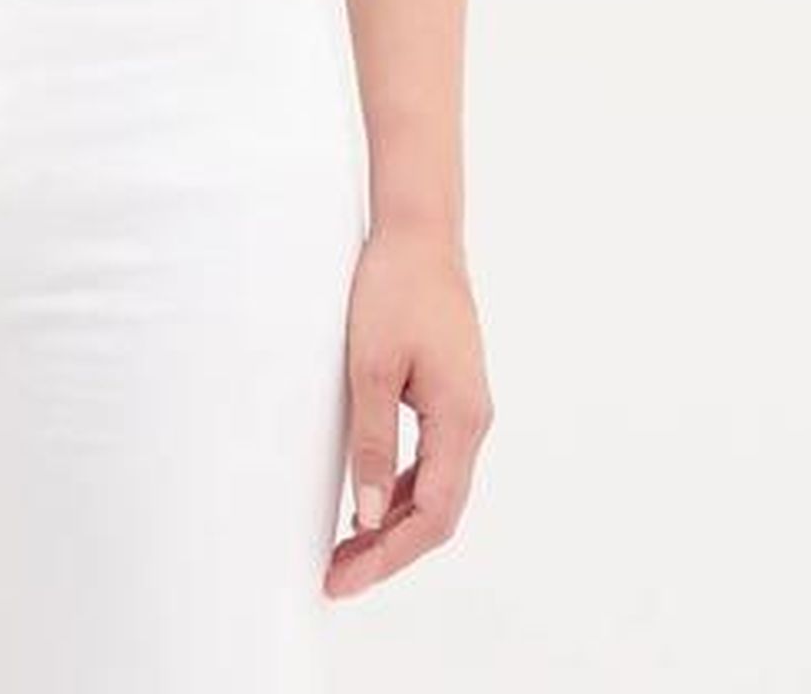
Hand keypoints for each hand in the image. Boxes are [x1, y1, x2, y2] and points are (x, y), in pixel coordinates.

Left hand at [324, 220, 493, 597]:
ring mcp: (465, 409)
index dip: (387, 556)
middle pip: (438, 513)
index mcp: (460, 421)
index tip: (344, 578)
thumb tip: (367, 514)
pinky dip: (400, 489)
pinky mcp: (450, 395)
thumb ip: (371, 442)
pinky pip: (431, 461)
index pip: (431, 516)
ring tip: (345, 548)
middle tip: (338, 574)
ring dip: (393, 523)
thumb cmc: (396, 288)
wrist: (419, 232)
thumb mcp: (371, 367)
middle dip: (389, 550)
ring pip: (435, 489)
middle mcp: (472, 423)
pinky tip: (368, 498)